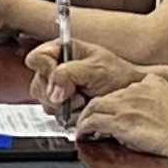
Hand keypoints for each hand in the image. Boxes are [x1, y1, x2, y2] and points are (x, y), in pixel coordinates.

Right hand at [30, 43, 144, 109]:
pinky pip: (55, 114)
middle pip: (38, 84)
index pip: (36, 58)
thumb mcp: (96, 69)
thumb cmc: (119, 75)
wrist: (130, 94)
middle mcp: (57, 68)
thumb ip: (70, 74)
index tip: (61, 79)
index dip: (46, 70)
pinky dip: (69, 115)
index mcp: (62, 51)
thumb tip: (54, 89)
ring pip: (45, 102)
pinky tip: (83, 109)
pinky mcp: (63, 106)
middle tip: (76, 94)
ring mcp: (59, 89)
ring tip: (84, 101)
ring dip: (64, 106)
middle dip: (56, 94)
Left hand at [68, 70, 167, 167]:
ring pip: (94, 106)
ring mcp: (127, 104)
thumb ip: (158, 104)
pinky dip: (84, 129)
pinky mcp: (121, 121)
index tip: (110, 115)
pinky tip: (84, 137)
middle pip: (105, 97)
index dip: (113, 104)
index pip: (122, 91)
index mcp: (151, 83)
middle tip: (90, 124)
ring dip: (86, 119)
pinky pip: (93, 121)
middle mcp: (136, 89)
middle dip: (96, 110)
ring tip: (84, 131)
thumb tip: (146, 119)